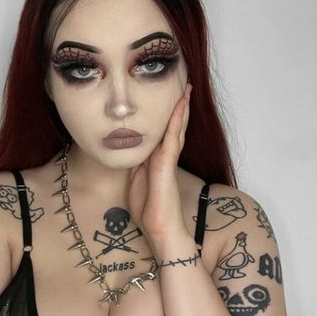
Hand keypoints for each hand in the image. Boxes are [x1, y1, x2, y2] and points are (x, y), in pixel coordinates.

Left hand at [128, 82, 191, 243]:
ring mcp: (168, 159)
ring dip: (181, 108)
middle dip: (178, 108)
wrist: (159, 228)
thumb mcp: (134, 180)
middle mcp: (164, 156)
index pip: (162, 133)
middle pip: (173, 127)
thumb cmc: (148, 209)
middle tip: (184, 88)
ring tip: (186, 89)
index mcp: (155, 160)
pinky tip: (180, 104)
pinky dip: (176, 119)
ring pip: (175, 127)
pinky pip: (172, 135)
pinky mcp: (167, 162)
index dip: (166, 117)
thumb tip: (130, 151)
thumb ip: (135, 164)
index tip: (168, 101)